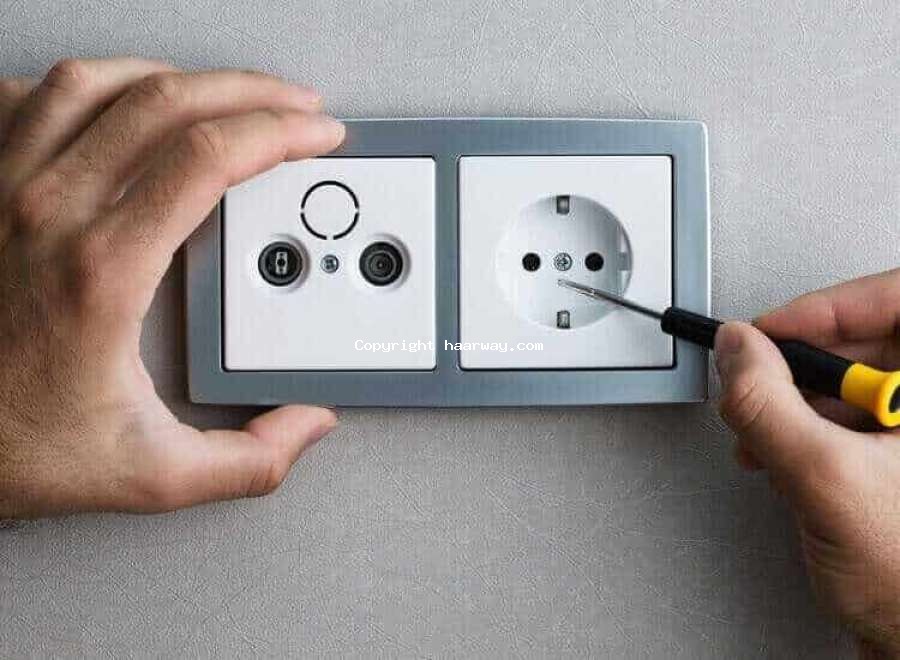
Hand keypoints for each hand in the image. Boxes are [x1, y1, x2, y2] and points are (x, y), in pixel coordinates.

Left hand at [0, 58, 343, 517]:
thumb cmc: (15, 446)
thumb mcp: (151, 474)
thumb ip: (249, 461)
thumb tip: (307, 424)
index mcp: (103, 269)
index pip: (208, 158)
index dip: (279, 133)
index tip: (316, 134)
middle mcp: (48, 213)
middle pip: (165, 102)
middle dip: (249, 91)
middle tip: (293, 102)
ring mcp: (5, 192)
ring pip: (96, 83)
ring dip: (174, 76)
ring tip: (219, 90)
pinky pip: (25, 100)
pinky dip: (83, 86)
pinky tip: (115, 101)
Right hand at [715, 268, 899, 655]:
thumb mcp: (825, 481)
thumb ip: (768, 406)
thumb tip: (736, 350)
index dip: (836, 304)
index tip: (780, 326)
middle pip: (872, 340)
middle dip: (802, 361)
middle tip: (762, 379)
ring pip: (854, 379)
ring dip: (794, 400)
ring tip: (766, 433)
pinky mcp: (898, 457)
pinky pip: (850, 415)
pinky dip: (805, 427)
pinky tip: (782, 456)